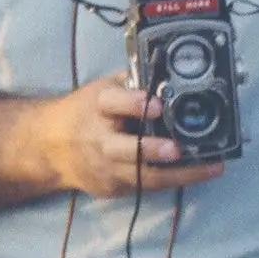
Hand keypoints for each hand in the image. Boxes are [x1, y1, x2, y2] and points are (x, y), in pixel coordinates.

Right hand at [31, 71, 226, 198]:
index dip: (134, 103)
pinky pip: (145, 186)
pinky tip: (200, 173)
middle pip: (124, 148)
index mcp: (97, 107)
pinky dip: (174, 180)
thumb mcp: (103, 90)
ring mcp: (105, 166)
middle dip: (151, 149)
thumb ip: (133, 83)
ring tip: (210, 167)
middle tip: (177, 148)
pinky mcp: (111, 186)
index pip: (112, 102)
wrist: (48, 146)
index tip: (157, 104)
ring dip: (179, 173)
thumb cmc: (87, 112)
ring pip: (142, 174)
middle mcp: (99, 139)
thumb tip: (170, 70)